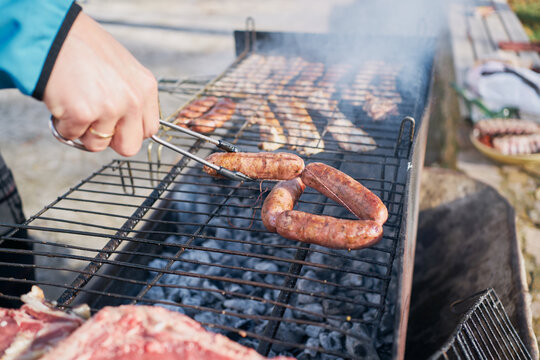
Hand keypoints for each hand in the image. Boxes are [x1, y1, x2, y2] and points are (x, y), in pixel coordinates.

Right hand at [43, 12, 158, 155]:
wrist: (54, 33)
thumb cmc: (84, 46)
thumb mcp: (123, 68)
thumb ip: (130, 95)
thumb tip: (127, 123)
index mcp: (145, 87)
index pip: (149, 130)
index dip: (129, 131)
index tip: (116, 126)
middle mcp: (133, 100)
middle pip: (129, 146)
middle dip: (110, 141)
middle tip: (95, 124)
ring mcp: (110, 108)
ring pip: (97, 144)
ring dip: (82, 131)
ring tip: (76, 104)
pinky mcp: (83, 113)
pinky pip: (72, 135)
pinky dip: (62, 124)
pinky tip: (63, 102)